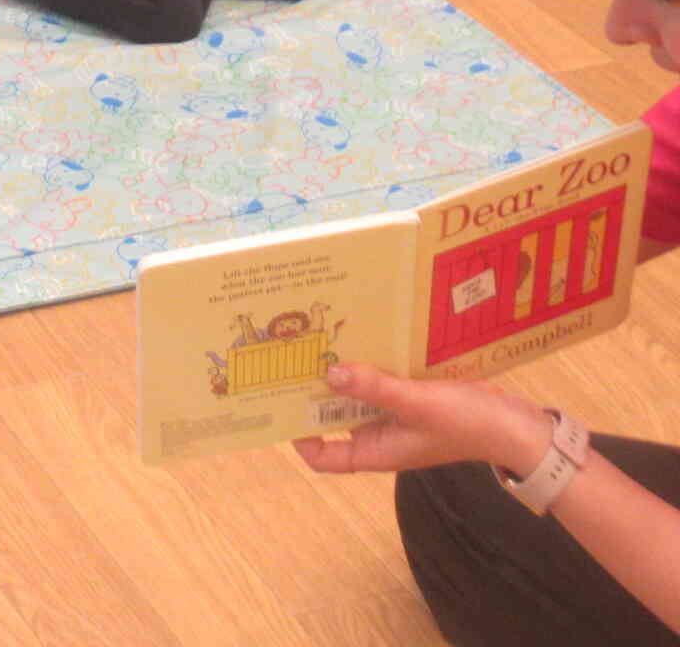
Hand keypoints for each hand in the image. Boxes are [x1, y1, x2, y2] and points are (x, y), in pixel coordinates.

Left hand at [292, 363, 555, 476]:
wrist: (517, 425)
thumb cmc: (468, 423)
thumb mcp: (416, 403)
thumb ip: (373, 388)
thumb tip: (330, 373)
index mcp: (377, 452)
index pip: (324, 457)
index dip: (300, 438)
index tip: (282, 406)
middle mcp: (381, 438)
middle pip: (335, 422)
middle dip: (316, 396)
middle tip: (293, 362)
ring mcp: (397, 420)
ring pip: (356, 400)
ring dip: (341, 377)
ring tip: (318, 345)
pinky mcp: (412, 401)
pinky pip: (380, 386)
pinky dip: (368, 369)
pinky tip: (359, 342)